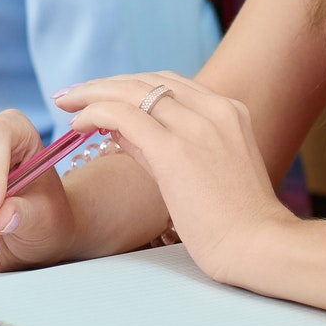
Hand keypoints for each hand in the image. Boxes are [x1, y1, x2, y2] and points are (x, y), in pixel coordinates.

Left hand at [60, 71, 292, 288]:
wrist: (259, 246)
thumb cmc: (233, 220)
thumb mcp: (207, 168)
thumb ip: (167, 143)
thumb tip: (121, 128)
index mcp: (228, 110)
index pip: (168, 83)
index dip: (128, 84)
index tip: (100, 93)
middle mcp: (213, 109)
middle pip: (147, 80)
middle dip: (105, 83)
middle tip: (72, 93)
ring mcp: (195, 126)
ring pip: (131, 91)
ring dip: (93, 92)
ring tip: (66, 102)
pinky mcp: (175, 150)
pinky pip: (124, 116)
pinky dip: (96, 112)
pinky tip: (78, 123)